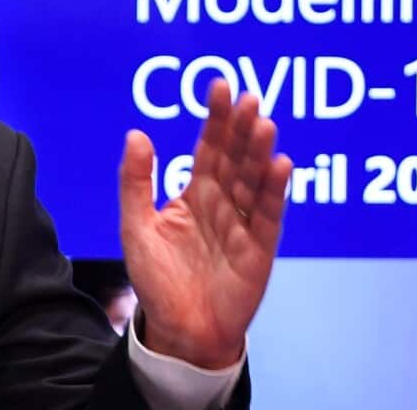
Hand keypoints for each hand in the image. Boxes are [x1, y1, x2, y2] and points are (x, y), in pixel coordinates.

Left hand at [118, 78, 292, 368]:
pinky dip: (273, 191)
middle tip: (250, 97)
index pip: (208, 148)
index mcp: (194, 193)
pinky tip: (280, 165)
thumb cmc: (157, 279)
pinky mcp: (259, 249)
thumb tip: (136, 133)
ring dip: (259, 153)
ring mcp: (243, 224)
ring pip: (253, 181)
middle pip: (235, 158)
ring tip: (264, 123)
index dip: (216, 118)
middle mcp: (222, 203)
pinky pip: (267, 215)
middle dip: (242, 128)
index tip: (221, 86)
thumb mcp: (136, 226)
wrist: (179, 330)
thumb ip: (136, 182)